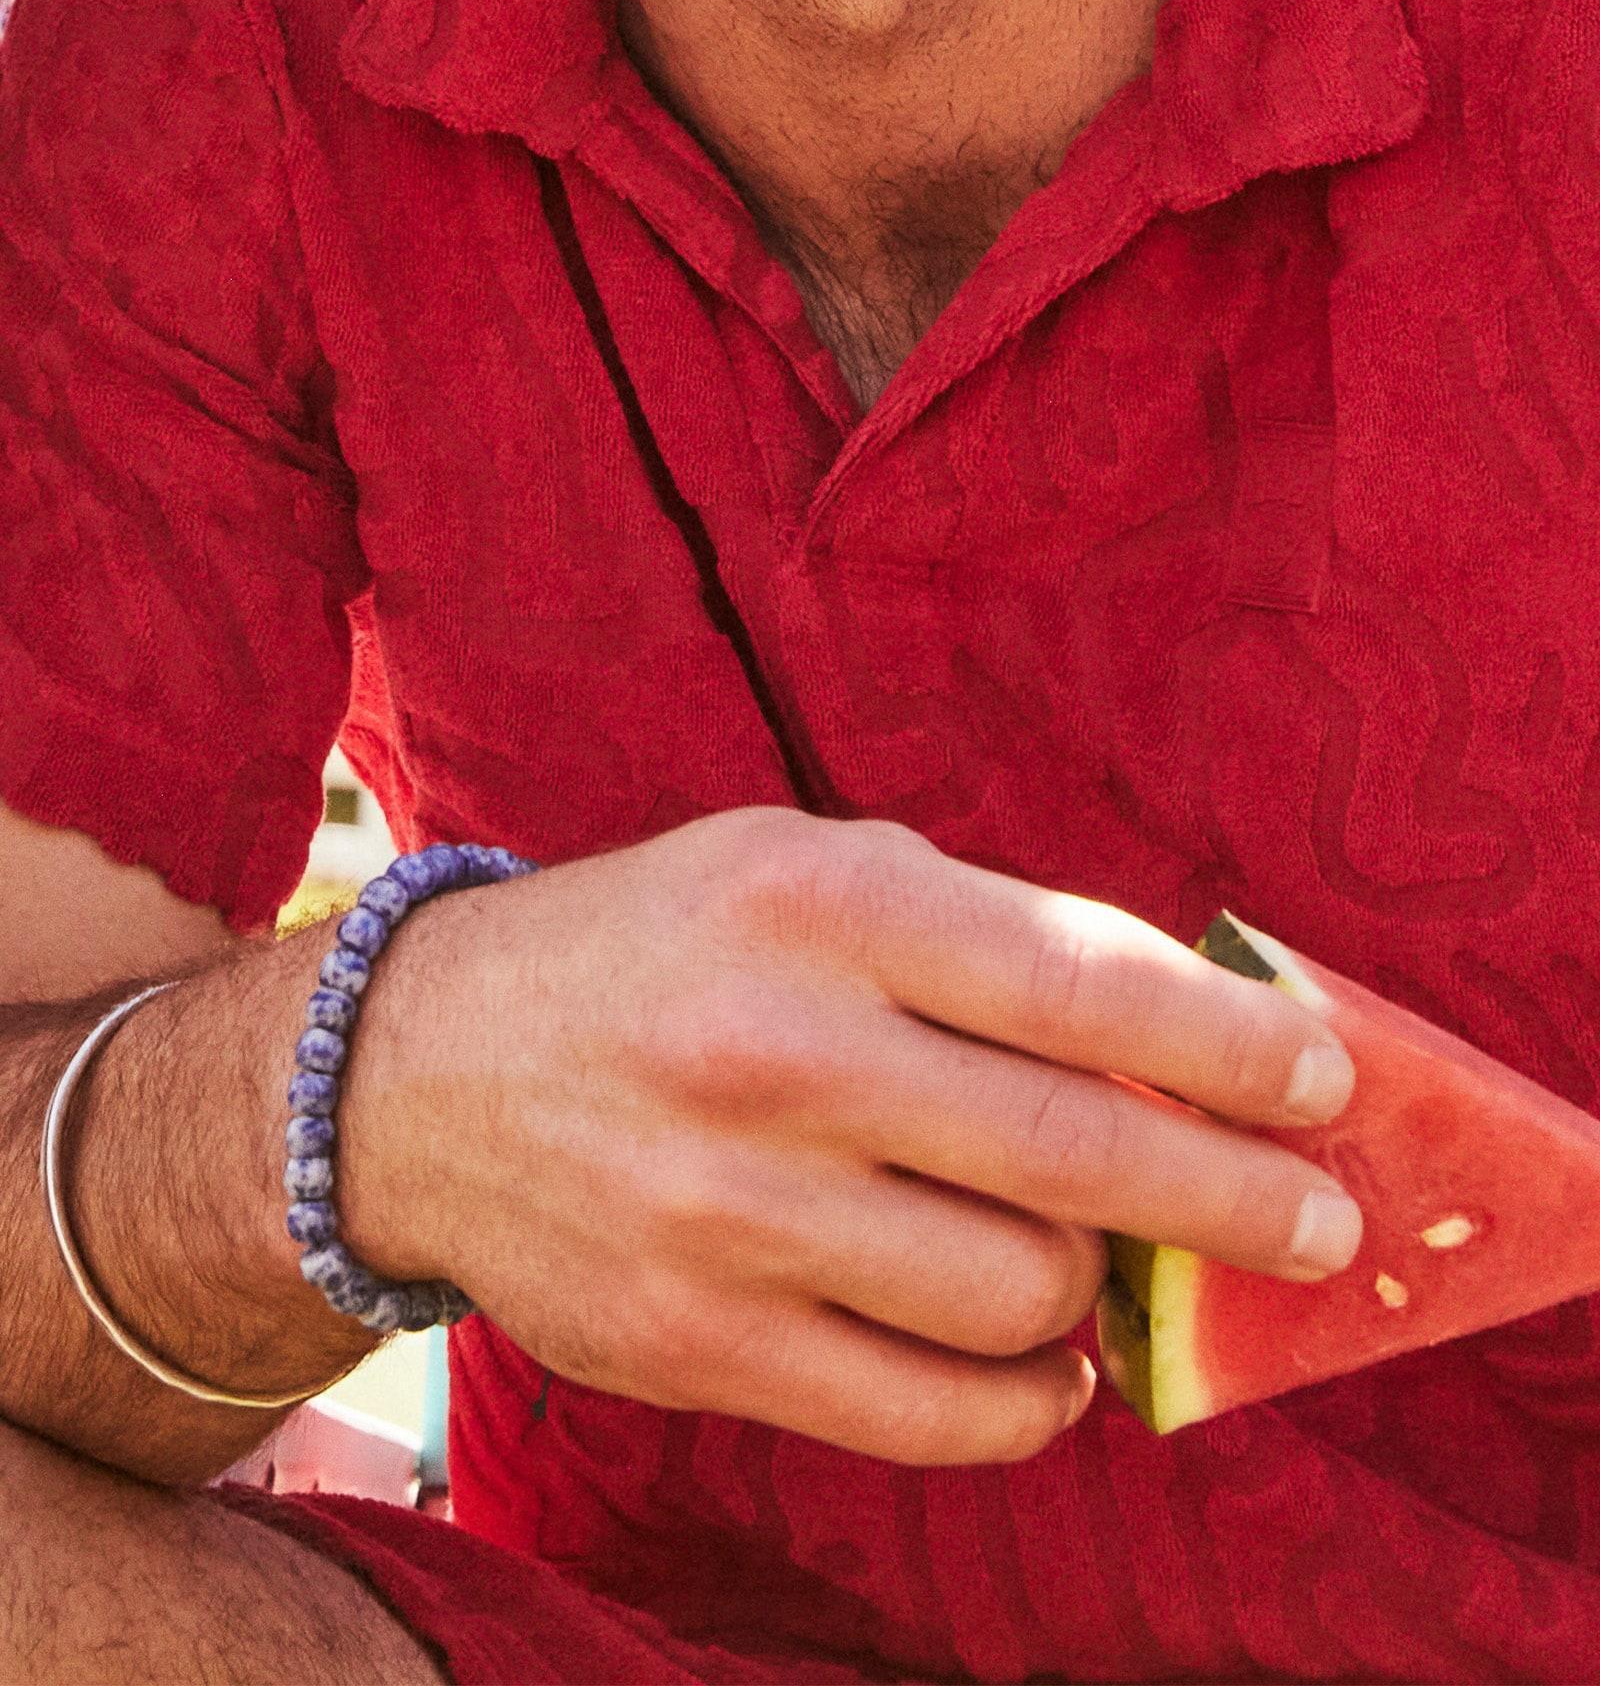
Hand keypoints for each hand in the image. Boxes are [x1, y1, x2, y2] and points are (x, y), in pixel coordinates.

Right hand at [345, 810, 1360, 1468]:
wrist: (424, 1069)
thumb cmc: (662, 949)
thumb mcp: (803, 868)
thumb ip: (978, 934)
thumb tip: (1180, 1037)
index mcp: (813, 903)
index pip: (1079, 979)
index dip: (1232, 1043)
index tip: (1322, 1083)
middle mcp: (773, 1053)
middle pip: (1076, 1153)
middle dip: (1237, 1199)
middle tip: (1313, 1223)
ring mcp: (728, 1212)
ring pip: (1019, 1294)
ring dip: (1099, 1289)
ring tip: (1099, 1262)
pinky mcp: (695, 1344)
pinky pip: (929, 1412)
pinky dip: (1027, 1399)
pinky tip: (1042, 1358)